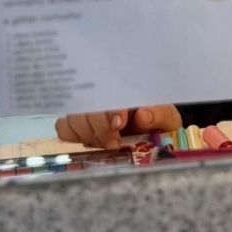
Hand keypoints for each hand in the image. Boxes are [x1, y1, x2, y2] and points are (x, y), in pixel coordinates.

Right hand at [55, 104, 181, 149]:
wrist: (157, 125)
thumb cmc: (160, 118)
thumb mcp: (167, 116)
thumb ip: (158, 114)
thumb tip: (143, 115)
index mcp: (125, 87)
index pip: (108, 92)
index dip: (109, 109)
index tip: (118, 124)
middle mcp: (103, 95)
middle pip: (86, 106)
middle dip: (99, 127)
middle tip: (114, 142)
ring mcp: (89, 109)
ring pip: (73, 116)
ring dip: (87, 133)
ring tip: (106, 144)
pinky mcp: (79, 124)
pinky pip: (64, 127)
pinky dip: (73, 136)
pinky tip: (90, 142)